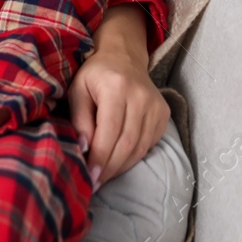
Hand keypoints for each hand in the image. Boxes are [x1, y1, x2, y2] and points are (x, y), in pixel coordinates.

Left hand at [69, 7, 166, 184]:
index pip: (110, 130)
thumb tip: (84, 149)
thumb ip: (80, 119)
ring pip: (140, 147)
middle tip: (95, 183)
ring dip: (121, 166)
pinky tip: (118, 164)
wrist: (123, 58)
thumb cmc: (94, 75)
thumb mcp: (77, 90)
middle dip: (110, 167)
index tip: (90, 175)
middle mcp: (141, 98)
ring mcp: (156, 107)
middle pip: (127, 143)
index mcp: (117, 88)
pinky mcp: (164, 115)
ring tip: (104, 177)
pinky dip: (133, 157)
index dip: (100, 156)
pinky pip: (149, 144)